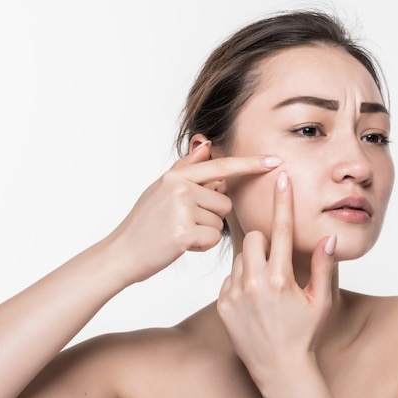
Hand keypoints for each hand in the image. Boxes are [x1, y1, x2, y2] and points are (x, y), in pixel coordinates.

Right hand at [105, 141, 281, 284]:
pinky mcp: (183, 232)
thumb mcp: (161, 189)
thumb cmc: (145, 223)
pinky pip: (212, 238)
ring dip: (205, 232)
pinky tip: (181, 245)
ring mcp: (181, 209)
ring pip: (220, 221)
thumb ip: (186, 168)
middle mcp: (180, 187)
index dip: (250, 165)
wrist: (122, 253)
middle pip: (225, 201)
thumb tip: (206, 144)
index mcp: (176, 175)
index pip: (222, 166)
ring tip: (180, 233)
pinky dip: (201, 245)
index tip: (275, 160)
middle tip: (183, 223)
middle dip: (211, 216)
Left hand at [217, 171, 336, 386]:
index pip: (282, 229)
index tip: (280, 178)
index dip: (283, 201)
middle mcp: (254, 283)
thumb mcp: (321, 301)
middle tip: (276, 261)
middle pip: (253, 237)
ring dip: (253, 261)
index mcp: (281, 279)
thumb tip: (328, 238)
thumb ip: (324, 267)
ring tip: (266, 286)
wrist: (278, 368)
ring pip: (240, 256)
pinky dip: (241, 279)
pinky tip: (254, 299)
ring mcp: (234, 294)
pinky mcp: (222, 303)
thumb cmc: (304, 334)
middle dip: (264, 241)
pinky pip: (230, 276)